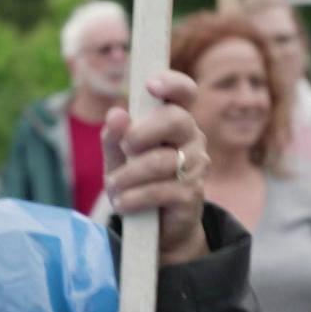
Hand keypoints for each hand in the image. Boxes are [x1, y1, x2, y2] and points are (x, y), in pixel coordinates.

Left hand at [102, 71, 209, 266]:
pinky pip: (159, 191)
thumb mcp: (119, 156)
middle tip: (126, 148)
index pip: (185, 93)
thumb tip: (116, 114)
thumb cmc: (137, 180)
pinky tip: (123, 202)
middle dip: (142, 132)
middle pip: (176, 120)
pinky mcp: (192, 195)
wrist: (155, 227)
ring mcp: (196, 167)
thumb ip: (114, 135)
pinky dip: (133, 198)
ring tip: (114, 186)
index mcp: (176, 120)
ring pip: (160, 161)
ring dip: (127, 176)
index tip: (151, 85)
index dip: (172, 84)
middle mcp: (192, 138)